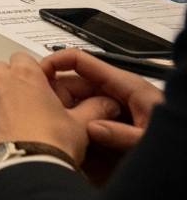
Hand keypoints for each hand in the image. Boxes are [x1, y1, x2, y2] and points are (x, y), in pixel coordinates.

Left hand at [0, 52, 118, 163]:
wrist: (26, 164)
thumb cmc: (51, 142)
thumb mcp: (80, 122)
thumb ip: (94, 107)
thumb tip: (107, 102)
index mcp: (25, 72)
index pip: (25, 58)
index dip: (32, 73)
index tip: (38, 86)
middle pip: (3, 69)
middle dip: (14, 81)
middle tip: (28, 102)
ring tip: (14, 114)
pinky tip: (0, 123)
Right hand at [42, 48, 165, 150]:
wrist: (183, 149)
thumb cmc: (172, 136)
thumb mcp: (148, 138)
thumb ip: (122, 135)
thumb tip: (92, 128)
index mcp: (126, 86)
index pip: (82, 61)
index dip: (57, 61)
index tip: (37, 72)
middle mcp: (116, 93)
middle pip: (75, 83)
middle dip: (56, 92)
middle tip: (43, 107)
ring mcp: (111, 107)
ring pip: (77, 101)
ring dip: (63, 110)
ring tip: (54, 121)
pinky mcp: (110, 122)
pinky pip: (85, 117)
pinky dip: (73, 122)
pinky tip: (69, 134)